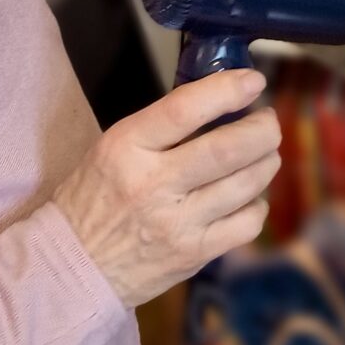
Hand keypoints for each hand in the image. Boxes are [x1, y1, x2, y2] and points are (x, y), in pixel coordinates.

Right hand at [53, 70, 280, 307]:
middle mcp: (153, 184)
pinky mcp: (193, 255)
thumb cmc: (95, 193)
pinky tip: (249, 195)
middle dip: (261, 129)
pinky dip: (257, 204)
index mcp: (127, 147)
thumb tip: (219, 102)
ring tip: (267, 151)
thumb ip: (161, 126)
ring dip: (266, 162)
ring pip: (243, 186)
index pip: (185, 109)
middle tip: (269, 120)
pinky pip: (245, 225)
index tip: (254, 81)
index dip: (227, 90)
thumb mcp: (114, 145)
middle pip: (226, 150)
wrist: (75, 264)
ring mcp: (176, 224)